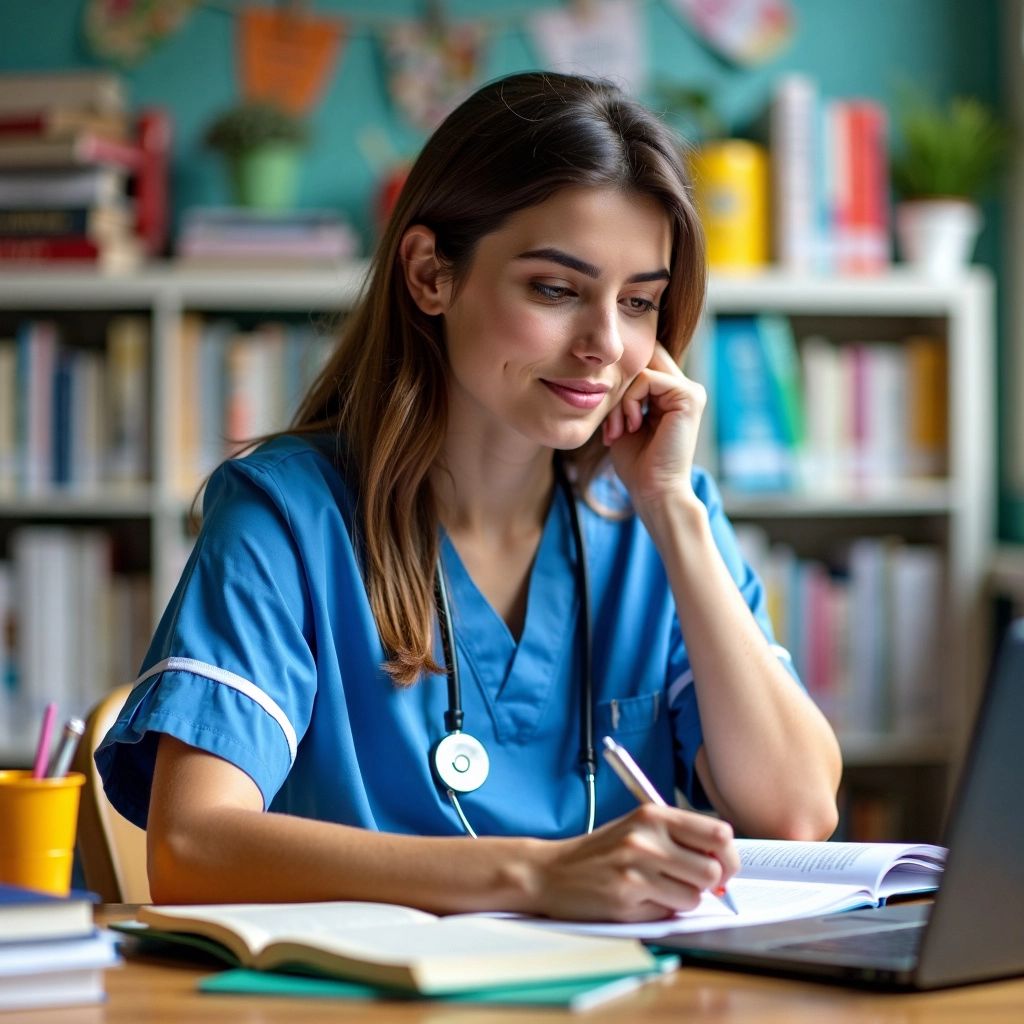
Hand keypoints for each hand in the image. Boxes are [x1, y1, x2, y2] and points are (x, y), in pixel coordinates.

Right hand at [532, 804, 737, 922]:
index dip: (728, 855)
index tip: (720, 866)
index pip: (718, 833)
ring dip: (682, 899)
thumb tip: (724, 863)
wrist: (550, 871)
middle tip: (690, 883)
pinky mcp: (626, 897)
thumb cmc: (601, 852)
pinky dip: (660, 911)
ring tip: (656, 889)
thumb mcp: (638, 829)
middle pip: (713, 870)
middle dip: (709, 883)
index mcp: (654, 814)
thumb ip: (678, 838)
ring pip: (694, 897)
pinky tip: (637, 899)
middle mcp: (647, 837)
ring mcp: (636, 868)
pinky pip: (668, 913)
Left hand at [602, 343, 705, 510]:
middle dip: (618, 387)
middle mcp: (684, 389)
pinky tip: (632, 426)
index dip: (619, 379)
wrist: (653, 491)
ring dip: (621, 400)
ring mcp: (690, 391)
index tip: (610, 418)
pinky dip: (630, 402)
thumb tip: (611, 367)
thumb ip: (623, 393)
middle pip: (642, 360)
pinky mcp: (689, 396)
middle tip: (612, 423)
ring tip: (619, 430)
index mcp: (671, 395)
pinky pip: (646, 380)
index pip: (643, 363)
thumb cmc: (637, 463)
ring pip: (640, 370)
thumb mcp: (623, 420)